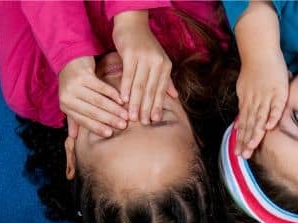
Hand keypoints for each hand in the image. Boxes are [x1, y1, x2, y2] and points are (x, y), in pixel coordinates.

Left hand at [58, 55, 128, 137]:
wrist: (69, 58)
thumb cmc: (73, 83)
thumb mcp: (71, 101)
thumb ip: (73, 118)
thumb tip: (73, 137)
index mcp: (65, 106)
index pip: (83, 120)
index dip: (97, 127)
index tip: (110, 133)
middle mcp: (67, 97)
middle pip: (92, 111)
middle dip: (109, 120)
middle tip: (123, 125)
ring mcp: (74, 85)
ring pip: (98, 100)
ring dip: (113, 109)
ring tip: (125, 114)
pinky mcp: (83, 75)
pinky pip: (101, 87)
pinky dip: (112, 94)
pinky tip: (122, 99)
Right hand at [113, 10, 177, 124]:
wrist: (133, 24)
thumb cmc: (145, 46)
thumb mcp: (158, 61)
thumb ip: (165, 80)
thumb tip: (174, 97)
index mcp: (165, 66)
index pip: (161, 90)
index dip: (157, 106)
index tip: (154, 121)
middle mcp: (157, 62)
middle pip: (151, 90)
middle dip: (146, 108)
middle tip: (142, 123)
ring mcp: (144, 58)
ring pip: (140, 84)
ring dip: (136, 102)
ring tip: (132, 117)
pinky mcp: (131, 54)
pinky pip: (128, 74)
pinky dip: (126, 88)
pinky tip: (123, 99)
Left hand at [235, 48, 288, 156]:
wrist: (260, 51)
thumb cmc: (254, 70)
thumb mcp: (245, 89)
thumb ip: (245, 106)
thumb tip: (239, 123)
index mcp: (247, 102)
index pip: (243, 123)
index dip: (240, 138)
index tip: (238, 152)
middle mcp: (254, 101)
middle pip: (249, 124)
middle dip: (246, 140)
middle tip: (243, 155)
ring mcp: (266, 96)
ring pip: (259, 117)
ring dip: (255, 132)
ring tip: (252, 146)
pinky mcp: (279, 91)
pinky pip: (276, 106)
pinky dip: (272, 116)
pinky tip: (270, 127)